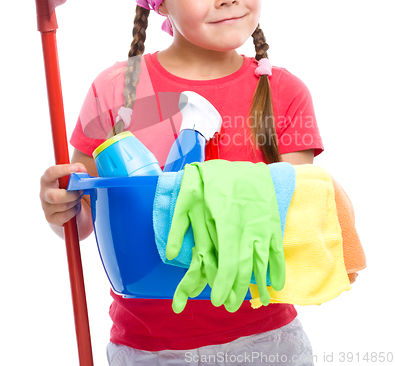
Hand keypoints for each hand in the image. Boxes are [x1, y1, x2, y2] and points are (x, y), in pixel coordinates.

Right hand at [40, 163, 87, 226]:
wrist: (66, 207)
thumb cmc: (69, 188)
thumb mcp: (72, 176)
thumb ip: (77, 170)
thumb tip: (82, 171)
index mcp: (47, 179)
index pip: (51, 173)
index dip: (63, 170)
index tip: (75, 169)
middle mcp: (44, 193)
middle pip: (55, 196)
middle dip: (72, 194)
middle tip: (81, 190)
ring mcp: (46, 207)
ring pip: (63, 206)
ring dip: (75, 201)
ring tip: (78, 197)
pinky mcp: (51, 218)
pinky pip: (65, 216)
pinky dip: (74, 211)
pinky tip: (75, 207)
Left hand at [167, 161, 285, 312]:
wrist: (247, 161)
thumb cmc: (215, 178)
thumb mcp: (189, 195)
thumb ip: (180, 225)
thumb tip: (172, 255)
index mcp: (227, 220)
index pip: (228, 261)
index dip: (223, 283)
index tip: (216, 299)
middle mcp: (248, 226)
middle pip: (245, 266)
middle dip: (237, 290)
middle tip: (228, 306)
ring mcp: (263, 225)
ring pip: (262, 262)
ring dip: (258, 284)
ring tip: (255, 302)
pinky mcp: (273, 222)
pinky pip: (277, 250)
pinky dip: (278, 268)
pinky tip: (276, 284)